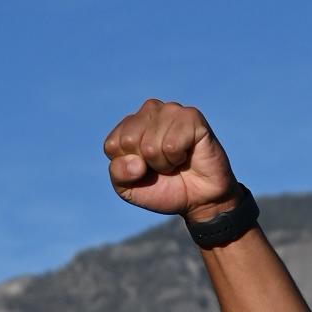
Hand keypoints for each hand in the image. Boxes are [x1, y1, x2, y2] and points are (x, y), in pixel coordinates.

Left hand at [103, 99, 239, 221]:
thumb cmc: (163, 189)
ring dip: (164, 164)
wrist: (199, 200)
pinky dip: (177, 159)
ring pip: (150, 145)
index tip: (144, 170)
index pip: (113, 145)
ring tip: (175, 161)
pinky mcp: (192, 117)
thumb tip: (135, 161)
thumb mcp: (129, 189)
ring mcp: (171, 111)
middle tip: (162, 166)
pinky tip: (187, 154)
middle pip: (130, 142)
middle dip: (146, 164)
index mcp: (130, 124)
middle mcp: (149, 111)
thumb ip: (118, 174)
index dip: (128, 167)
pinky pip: (171, 144)